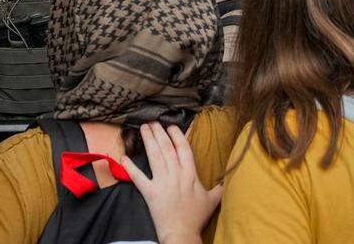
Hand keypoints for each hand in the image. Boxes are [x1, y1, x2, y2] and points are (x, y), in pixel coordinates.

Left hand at [120, 123, 221, 243]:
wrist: (181, 233)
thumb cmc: (196, 216)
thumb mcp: (213, 199)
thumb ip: (221, 186)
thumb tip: (229, 178)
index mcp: (190, 174)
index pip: (183, 149)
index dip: (177, 135)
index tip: (171, 126)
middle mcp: (176, 174)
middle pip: (167, 149)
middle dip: (159, 133)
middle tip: (152, 121)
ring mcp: (162, 182)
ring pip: (155, 157)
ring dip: (148, 141)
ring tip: (143, 128)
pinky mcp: (150, 192)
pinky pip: (138, 178)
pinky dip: (130, 168)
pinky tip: (124, 157)